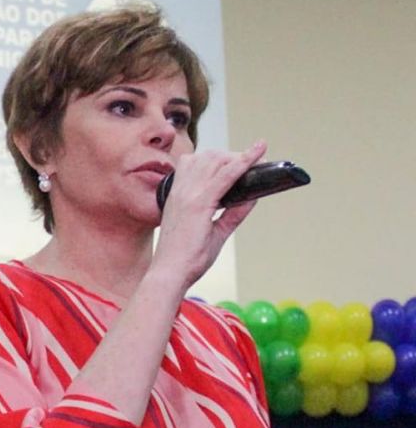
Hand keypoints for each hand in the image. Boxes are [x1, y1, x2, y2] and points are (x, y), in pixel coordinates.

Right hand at [152, 141, 266, 290]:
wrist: (169, 273)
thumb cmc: (185, 258)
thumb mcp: (214, 231)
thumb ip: (233, 213)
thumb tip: (253, 196)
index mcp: (178, 195)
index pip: (195, 162)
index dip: (218, 157)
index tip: (238, 157)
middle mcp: (181, 190)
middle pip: (209, 157)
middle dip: (232, 155)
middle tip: (253, 163)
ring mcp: (189, 195)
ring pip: (217, 160)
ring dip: (239, 157)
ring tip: (257, 160)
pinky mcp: (199, 203)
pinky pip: (226, 175)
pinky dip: (244, 162)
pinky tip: (258, 154)